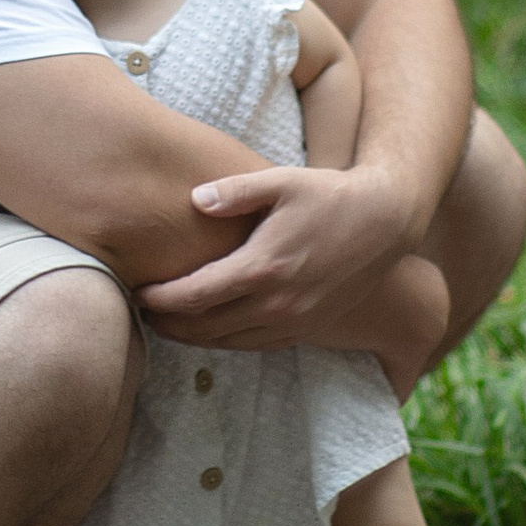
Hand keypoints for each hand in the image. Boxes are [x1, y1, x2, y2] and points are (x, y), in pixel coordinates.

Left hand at [136, 157, 419, 351]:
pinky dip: (226, 341)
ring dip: (194, 338)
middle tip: (142, 314)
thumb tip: (193, 199)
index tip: (137, 293)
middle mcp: (277, 301)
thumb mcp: (282, 181)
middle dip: (168, 325)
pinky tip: (212, 329)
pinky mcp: (308, 327)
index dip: (160, 300)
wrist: (387, 222)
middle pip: (205, 327)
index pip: (195, 296)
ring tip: (168, 325)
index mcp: (263, 266)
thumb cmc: (330, 194)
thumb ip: (234, 190)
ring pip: (229, 342)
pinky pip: (256, 345)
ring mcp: (294, 319)